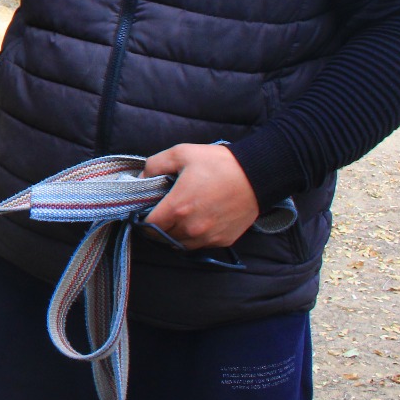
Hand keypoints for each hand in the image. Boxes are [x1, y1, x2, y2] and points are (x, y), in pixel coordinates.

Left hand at [142, 144, 259, 249]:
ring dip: (174, 234)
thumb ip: (154, 165)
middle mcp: (191, 228)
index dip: (142, 218)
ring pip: (180, 244)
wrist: (258, 174)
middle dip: (158, 226)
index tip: (145, 209)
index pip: (148, 225)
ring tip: (178, 218)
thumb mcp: (181, 153)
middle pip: (162, 236)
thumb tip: (141, 179)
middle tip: (162, 212)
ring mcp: (208, 237)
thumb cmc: (218, 163)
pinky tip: (196, 221)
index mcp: (177, 208)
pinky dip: (193, 237)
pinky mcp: (223, 240)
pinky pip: (200, 245)